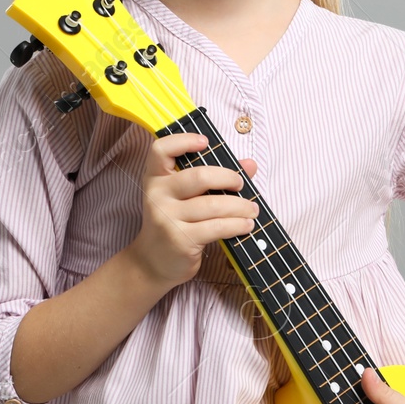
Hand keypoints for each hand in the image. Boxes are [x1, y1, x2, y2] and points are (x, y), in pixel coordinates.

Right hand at [124, 131, 258, 291]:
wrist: (152, 262)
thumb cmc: (175, 222)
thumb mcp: (186, 197)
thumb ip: (215, 178)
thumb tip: (250, 164)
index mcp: (156, 178)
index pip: (161, 150)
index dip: (183, 141)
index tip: (206, 142)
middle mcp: (157, 195)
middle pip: (199, 176)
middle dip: (228, 178)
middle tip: (241, 184)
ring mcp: (167, 218)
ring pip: (213, 205)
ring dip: (240, 206)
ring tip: (252, 209)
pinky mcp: (181, 239)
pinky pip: (216, 227)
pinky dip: (237, 225)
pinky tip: (246, 225)